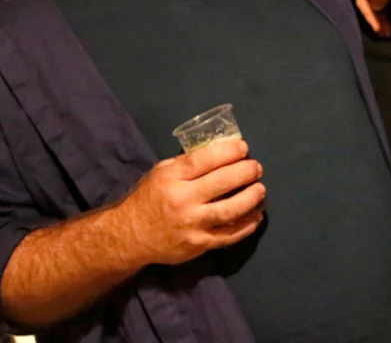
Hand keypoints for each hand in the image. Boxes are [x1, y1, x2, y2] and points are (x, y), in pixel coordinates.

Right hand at [115, 138, 265, 266]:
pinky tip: (257, 216)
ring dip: (251, 198)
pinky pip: (228, 235)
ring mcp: (191, 225)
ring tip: (261, 190)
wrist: (130, 236)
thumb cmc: (149, 198)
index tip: (244, 147)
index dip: (228, 152)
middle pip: (222, 183)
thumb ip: (186, 163)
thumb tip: (219, 150)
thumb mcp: (161, 173)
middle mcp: (182, 200)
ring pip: (230, 210)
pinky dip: (247, 226)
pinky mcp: (198, 244)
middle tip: (256, 168)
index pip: (204, 161)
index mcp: (171, 178)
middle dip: (245, 172)